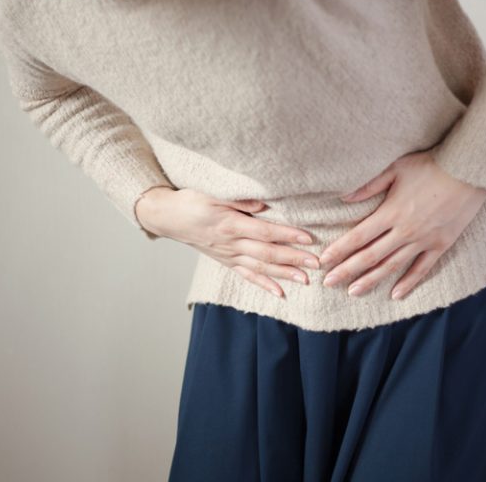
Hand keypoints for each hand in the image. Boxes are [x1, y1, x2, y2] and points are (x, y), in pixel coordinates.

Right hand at [135, 187, 320, 297]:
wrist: (169, 217)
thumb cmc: (192, 200)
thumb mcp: (214, 192)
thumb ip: (241, 199)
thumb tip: (265, 203)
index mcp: (231, 224)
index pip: (265, 231)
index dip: (287, 235)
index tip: (309, 239)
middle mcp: (231, 243)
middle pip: (267, 253)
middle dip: (293, 258)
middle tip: (316, 263)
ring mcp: (228, 255)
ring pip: (260, 267)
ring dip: (284, 274)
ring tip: (305, 280)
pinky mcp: (226, 261)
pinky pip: (247, 275)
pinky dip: (264, 284)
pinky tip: (280, 293)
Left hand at [319, 150, 485, 299]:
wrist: (470, 170)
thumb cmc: (431, 165)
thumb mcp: (396, 169)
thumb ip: (369, 186)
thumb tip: (343, 197)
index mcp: (391, 212)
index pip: (358, 237)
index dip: (339, 250)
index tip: (323, 262)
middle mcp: (404, 231)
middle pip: (370, 256)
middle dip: (347, 270)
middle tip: (328, 283)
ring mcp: (424, 240)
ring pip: (392, 266)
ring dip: (371, 280)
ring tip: (353, 292)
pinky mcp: (441, 244)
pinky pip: (422, 269)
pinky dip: (408, 283)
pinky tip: (395, 294)